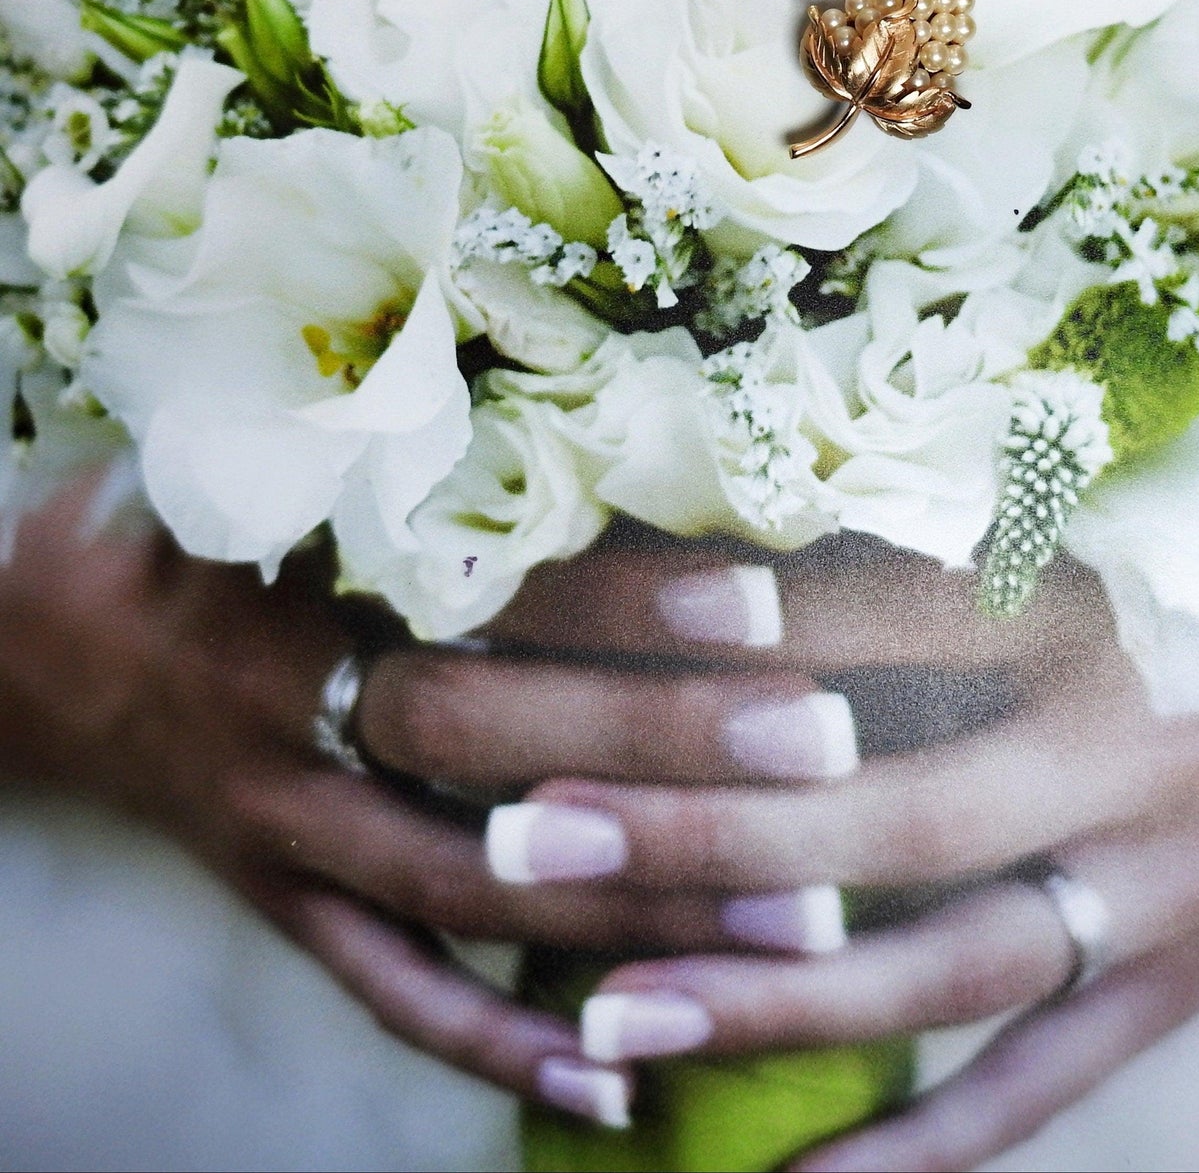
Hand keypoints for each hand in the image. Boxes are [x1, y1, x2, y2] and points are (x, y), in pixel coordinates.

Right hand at [0, 487, 864, 1126]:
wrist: (30, 640)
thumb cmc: (190, 519)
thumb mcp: (269, 450)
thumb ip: (410, 447)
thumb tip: (605, 403)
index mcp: (294, 570)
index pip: (480, 586)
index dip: (617, 599)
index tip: (762, 607)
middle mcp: (287, 705)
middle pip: (486, 737)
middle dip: (659, 748)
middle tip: (825, 752)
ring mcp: (282, 823)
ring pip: (466, 886)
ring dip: (631, 912)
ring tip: (798, 928)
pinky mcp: (278, 900)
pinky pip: (386, 988)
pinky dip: (497, 1042)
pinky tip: (617, 1090)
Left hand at [484, 544, 1198, 1168]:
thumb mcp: (1082, 569)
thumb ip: (921, 576)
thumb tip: (721, 581)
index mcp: (1088, 643)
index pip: (892, 622)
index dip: (752, 628)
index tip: (588, 629)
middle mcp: (1107, 774)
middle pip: (891, 816)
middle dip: (708, 835)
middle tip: (534, 842)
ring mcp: (1146, 907)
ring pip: (946, 970)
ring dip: (777, 1000)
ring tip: (613, 1014)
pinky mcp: (1168, 1002)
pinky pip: (1033, 1094)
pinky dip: (916, 1148)